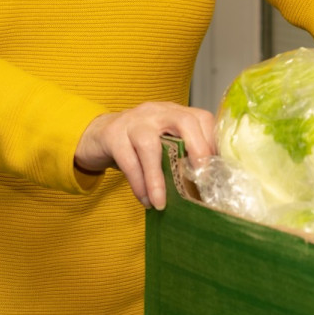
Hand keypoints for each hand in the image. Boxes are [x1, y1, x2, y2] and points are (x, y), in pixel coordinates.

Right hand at [74, 102, 216, 209]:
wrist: (97, 134)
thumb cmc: (137, 143)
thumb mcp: (162, 142)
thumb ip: (180, 154)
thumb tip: (203, 187)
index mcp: (174, 112)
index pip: (201, 118)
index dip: (211, 142)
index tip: (216, 170)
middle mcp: (157, 111)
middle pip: (183, 121)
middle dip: (197, 148)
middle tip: (201, 177)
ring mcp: (133, 120)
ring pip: (149, 145)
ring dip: (157, 177)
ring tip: (161, 203)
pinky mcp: (112, 135)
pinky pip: (128, 160)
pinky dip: (138, 183)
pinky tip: (145, 200)